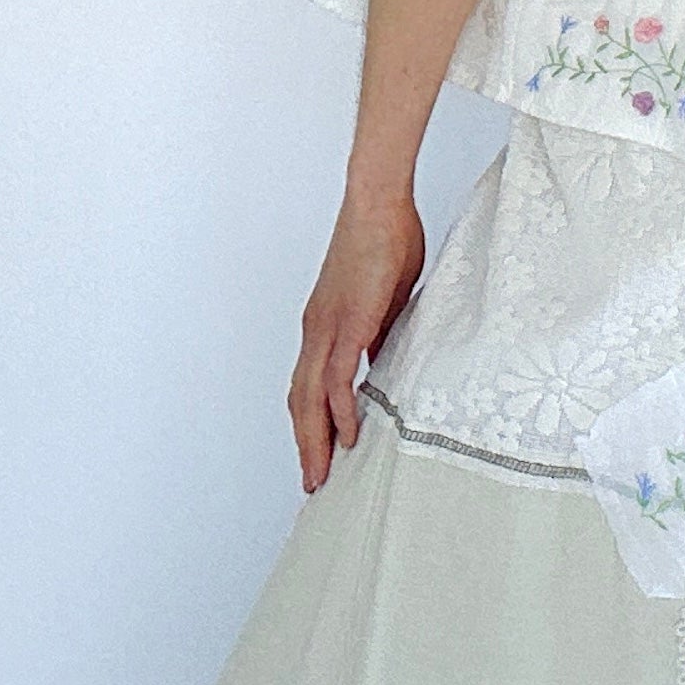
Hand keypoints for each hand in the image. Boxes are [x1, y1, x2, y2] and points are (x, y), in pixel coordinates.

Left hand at [290, 179, 426, 491]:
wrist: (378, 202)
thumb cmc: (385, 240)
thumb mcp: (383, 300)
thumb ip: (379, 333)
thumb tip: (381, 362)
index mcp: (323, 326)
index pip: (307, 387)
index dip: (311, 424)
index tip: (321, 454)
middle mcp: (316, 331)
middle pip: (300, 402)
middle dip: (306, 445)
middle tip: (314, 482)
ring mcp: (327, 327)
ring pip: (310, 397)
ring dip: (315, 439)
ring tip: (324, 473)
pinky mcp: (348, 321)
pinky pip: (337, 375)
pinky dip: (339, 408)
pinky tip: (349, 434)